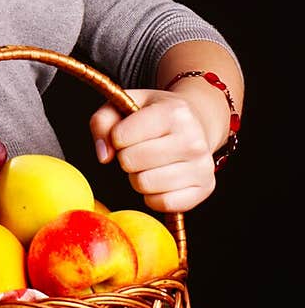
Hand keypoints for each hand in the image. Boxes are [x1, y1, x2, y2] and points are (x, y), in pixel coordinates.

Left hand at [89, 88, 216, 212]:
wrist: (196, 123)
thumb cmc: (154, 115)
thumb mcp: (127, 103)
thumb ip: (103, 122)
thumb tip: (104, 156)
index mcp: (173, 112)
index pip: (121, 136)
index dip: (116, 137)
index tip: (127, 133)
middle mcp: (193, 139)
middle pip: (131, 162)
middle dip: (126, 158)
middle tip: (138, 150)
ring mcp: (203, 166)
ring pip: (145, 185)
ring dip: (138, 177)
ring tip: (149, 164)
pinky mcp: (205, 188)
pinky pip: (163, 204)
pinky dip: (153, 196)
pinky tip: (159, 180)